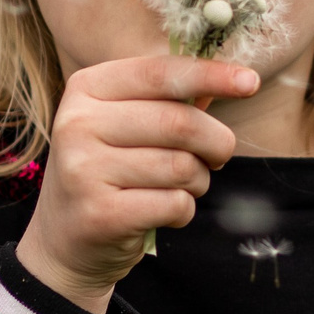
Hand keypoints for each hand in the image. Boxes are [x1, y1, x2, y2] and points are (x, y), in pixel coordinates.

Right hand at [16, 56, 258, 313]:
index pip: (160, 72)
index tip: (251, 82)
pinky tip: (165, 212)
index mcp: (86, 88)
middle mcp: (77, 124)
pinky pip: (174, 203)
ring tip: (183, 186)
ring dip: (198, 180)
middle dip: (216, 142)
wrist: (63, 241)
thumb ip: (170, 100)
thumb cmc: (109, 172)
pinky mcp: (100, 214)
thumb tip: (232, 78)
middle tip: (217, 157)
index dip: (211, 75)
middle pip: (179, 122)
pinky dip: (183, 210)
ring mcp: (84, 170)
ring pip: (181, 166)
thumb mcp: (125, 125)